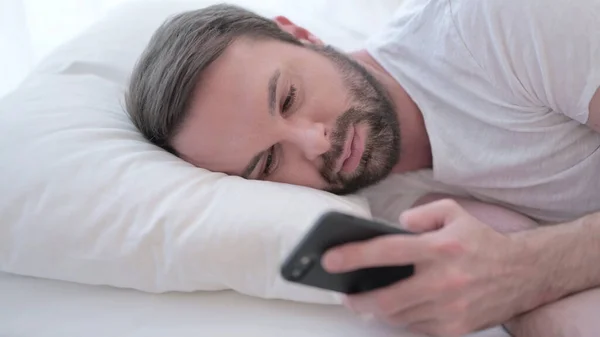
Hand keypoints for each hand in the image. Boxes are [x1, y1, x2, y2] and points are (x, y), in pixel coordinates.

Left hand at [322, 200, 540, 336]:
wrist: (524, 274)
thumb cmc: (482, 241)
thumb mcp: (453, 212)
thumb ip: (420, 213)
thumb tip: (395, 226)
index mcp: (440, 247)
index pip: (387, 251)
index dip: (353, 255)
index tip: (328, 259)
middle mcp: (444, 280)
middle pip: (386, 298)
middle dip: (357, 299)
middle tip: (345, 292)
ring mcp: (450, 309)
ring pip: (398, 317)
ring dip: (379, 310)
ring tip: (367, 300)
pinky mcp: (455, 328)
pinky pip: (416, 328)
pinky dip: (403, 319)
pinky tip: (399, 307)